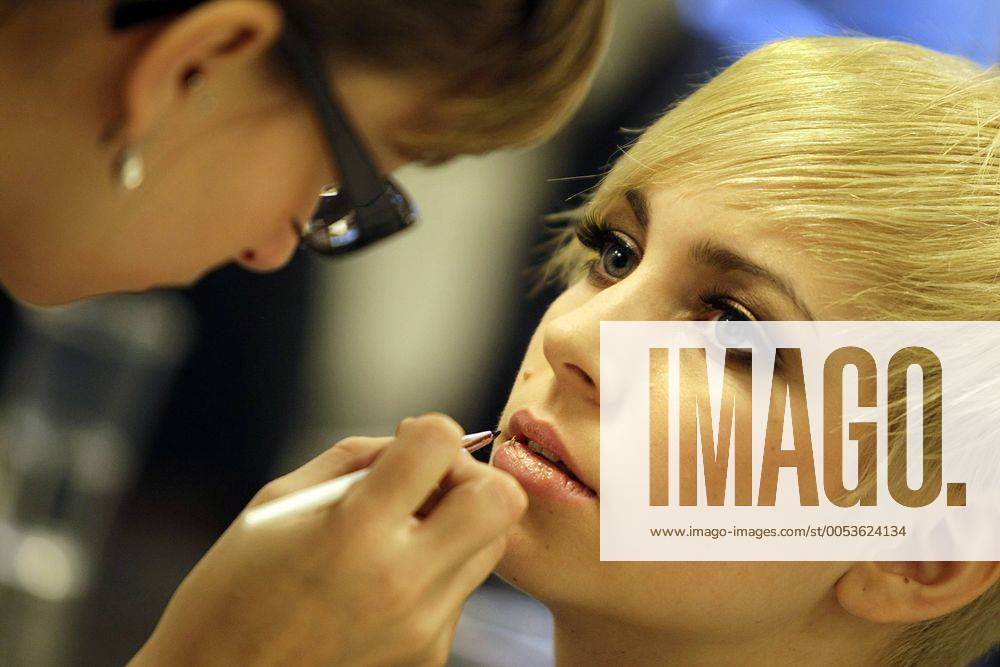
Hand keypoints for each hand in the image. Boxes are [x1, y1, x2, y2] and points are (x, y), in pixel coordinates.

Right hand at [131, 413, 526, 665]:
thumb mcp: (278, 503)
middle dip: (473, 477)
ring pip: (490, 547)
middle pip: (500, 500)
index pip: (442, 444)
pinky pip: (461, 591)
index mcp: (354, 531)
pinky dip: (437, 572)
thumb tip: (411, 440)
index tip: (410, 445)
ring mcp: (422, 626)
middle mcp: (401, 581)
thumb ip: (355, 459)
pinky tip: (387, 581)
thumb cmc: (233, 591)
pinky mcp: (428, 656)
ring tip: (404, 533)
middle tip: (431, 485)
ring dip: (459, 525)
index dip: (432, 430)